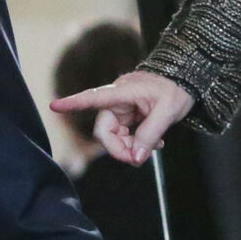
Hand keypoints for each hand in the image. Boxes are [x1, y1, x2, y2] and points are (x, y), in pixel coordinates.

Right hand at [50, 71, 194, 165]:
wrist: (186, 80)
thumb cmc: (176, 89)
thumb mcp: (167, 112)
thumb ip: (149, 135)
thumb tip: (135, 157)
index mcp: (122, 92)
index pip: (92, 97)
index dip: (73, 103)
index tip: (54, 106)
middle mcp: (116, 100)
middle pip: (104, 132)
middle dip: (120, 149)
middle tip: (140, 159)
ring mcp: (122, 109)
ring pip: (114, 137)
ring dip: (131, 148)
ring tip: (154, 147)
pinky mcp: (128, 116)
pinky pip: (124, 136)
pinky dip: (137, 143)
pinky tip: (154, 143)